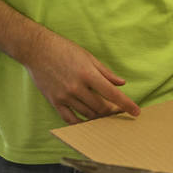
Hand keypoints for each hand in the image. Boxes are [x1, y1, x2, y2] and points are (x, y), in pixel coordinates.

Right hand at [23, 28, 139, 123]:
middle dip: (112, 112)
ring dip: (98, 117)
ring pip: (87, 114)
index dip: (126, 104)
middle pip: (101, 108)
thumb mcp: (88, 57)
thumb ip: (105, 72)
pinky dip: (80, 122)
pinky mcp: (54, 101)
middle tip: (118, 112)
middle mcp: (77, 87)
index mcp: (88, 74)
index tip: (136, 112)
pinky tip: (87, 121)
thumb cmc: (64, 49)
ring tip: (104, 115)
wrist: (36, 50)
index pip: (112, 94)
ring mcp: (65, 96)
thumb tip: (122, 83)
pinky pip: (70, 118)